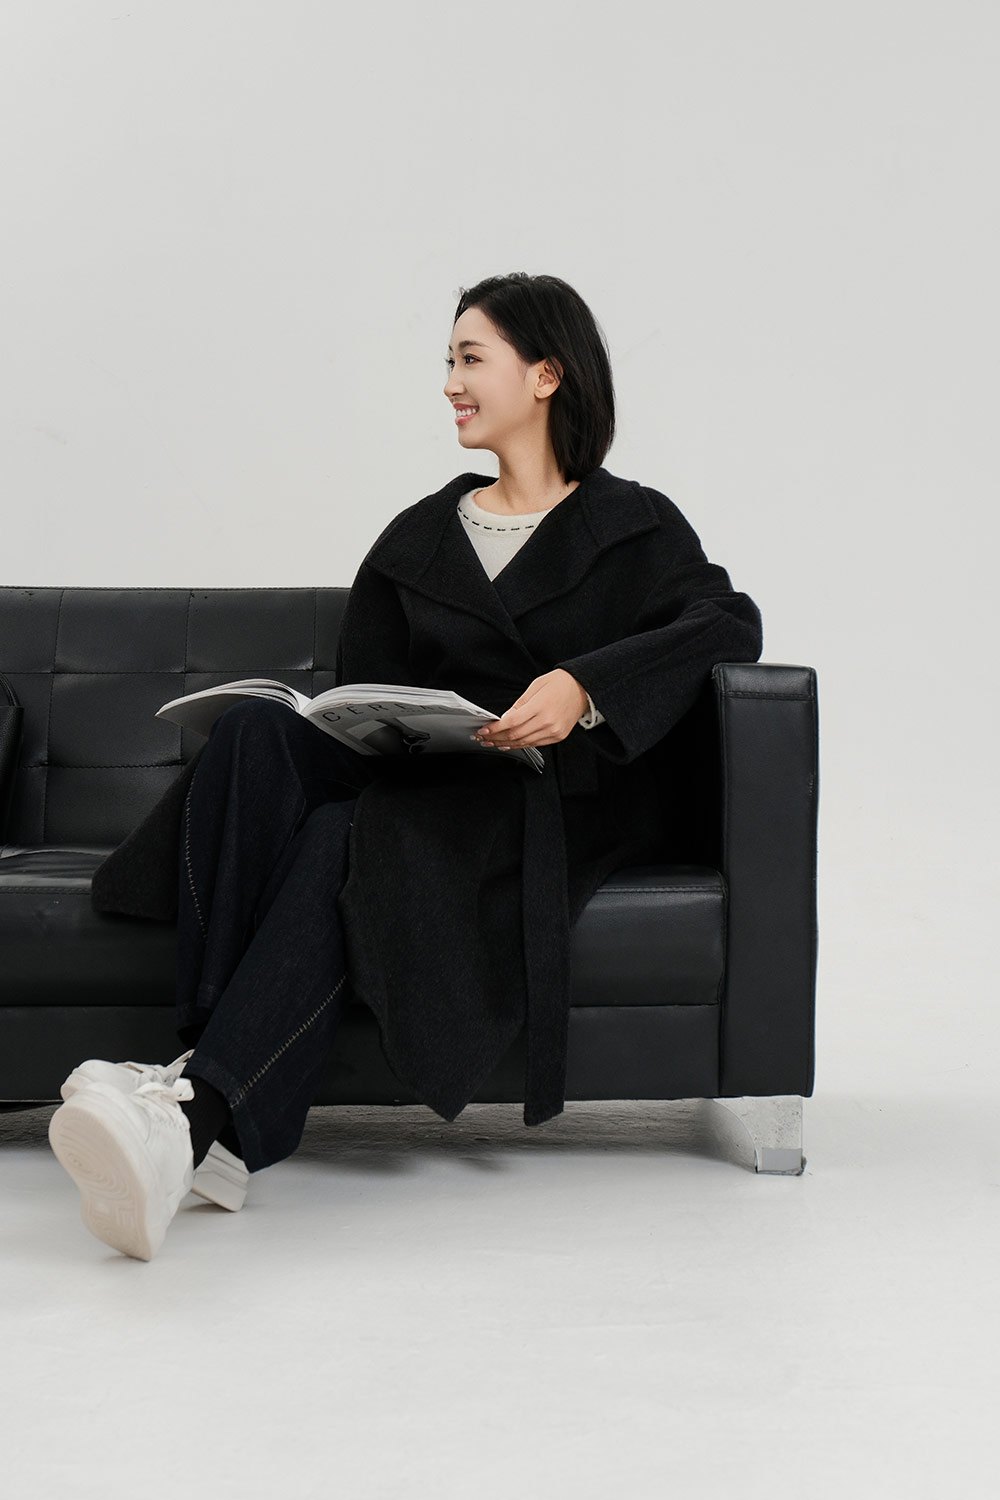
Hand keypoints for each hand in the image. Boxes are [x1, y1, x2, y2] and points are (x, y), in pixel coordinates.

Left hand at [472, 669, 588, 749]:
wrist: (582, 689)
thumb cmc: (559, 684)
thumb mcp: (536, 686)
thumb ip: (519, 704)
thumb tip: (505, 718)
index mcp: (540, 706)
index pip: (511, 722)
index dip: (495, 728)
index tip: (484, 730)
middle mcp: (547, 722)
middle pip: (515, 735)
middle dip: (496, 738)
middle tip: (483, 738)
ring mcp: (553, 731)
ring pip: (524, 742)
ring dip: (506, 744)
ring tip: (492, 743)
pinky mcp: (558, 736)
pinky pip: (535, 744)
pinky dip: (521, 745)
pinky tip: (510, 744)